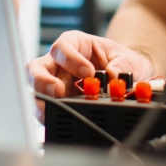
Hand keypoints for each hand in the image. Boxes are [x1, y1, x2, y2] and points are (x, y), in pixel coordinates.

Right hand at [26, 31, 155, 120]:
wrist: (130, 78)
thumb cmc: (121, 62)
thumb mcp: (127, 58)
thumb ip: (123, 65)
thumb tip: (113, 75)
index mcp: (74, 45)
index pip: (63, 47)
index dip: (71, 58)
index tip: (88, 72)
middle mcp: (59, 64)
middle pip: (37, 68)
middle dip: (43, 80)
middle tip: (58, 90)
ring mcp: (55, 84)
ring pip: (36, 91)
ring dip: (42, 101)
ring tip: (53, 109)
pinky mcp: (58, 103)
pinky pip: (46, 110)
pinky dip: (50, 116)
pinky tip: (59, 120)